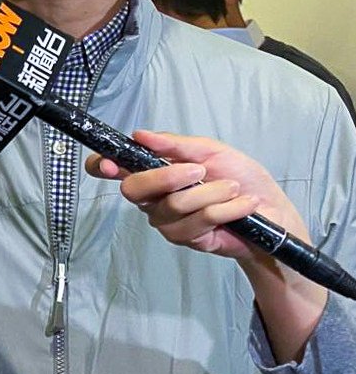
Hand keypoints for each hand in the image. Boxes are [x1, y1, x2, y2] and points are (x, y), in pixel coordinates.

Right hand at [84, 130, 308, 260]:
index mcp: (153, 171)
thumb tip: (140, 134)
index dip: (101, 165)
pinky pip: (198, 221)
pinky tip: (242, 206)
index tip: (109, 164)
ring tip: (234, 189)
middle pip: (134, 189)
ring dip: (211, 193)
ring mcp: (166, 220)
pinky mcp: (186, 239)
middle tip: (199, 171)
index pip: (113, 169)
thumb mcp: (212, 151)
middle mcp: (152, 197)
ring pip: (172, 205)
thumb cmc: (242, 179)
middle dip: (166, 177)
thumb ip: (175, 145)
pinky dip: (226, 208)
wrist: (272, 212)